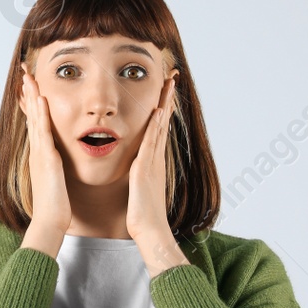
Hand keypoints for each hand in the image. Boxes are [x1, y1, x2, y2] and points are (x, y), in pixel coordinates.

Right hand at [20, 69, 69, 253]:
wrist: (50, 221)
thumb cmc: (56, 205)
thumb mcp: (56, 182)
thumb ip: (56, 170)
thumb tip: (58, 164)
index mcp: (41, 156)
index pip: (36, 124)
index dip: (33, 105)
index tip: (32, 88)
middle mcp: (37, 151)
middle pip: (31, 116)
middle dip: (28, 94)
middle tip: (25, 74)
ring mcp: (40, 153)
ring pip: (35, 119)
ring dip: (31, 96)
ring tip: (28, 77)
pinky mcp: (46, 158)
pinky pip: (43, 131)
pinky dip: (40, 114)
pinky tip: (41, 99)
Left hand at [127, 75, 188, 274]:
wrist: (149, 231)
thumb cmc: (141, 214)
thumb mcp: (139, 189)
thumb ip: (139, 176)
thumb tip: (137, 170)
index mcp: (151, 162)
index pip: (157, 129)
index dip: (161, 109)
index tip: (163, 91)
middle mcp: (155, 159)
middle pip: (162, 122)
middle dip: (167, 99)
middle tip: (171, 77)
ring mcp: (152, 163)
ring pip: (160, 128)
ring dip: (164, 105)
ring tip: (168, 84)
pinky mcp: (146, 170)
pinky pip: (152, 143)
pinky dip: (156, 127)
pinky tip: (158, 111)